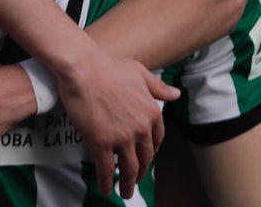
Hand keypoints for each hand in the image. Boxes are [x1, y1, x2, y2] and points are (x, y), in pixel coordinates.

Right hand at [57, 43, 179, 198]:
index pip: (157, 139)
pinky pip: (107, 171)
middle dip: (142, 172)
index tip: (147, 157)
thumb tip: (176, 95)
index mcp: (151, 111)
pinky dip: (107, 183)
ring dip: (128, 184)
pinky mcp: (101, 144)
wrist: (84, 69)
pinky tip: (106, 189)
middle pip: (145, 158)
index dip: (152, 150)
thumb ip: (158, 88)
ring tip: (125, 192)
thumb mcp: (140, 73)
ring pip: (129, 169)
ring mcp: (122, 138)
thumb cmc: (110, 67)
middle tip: (136, 180)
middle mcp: (141, 128)